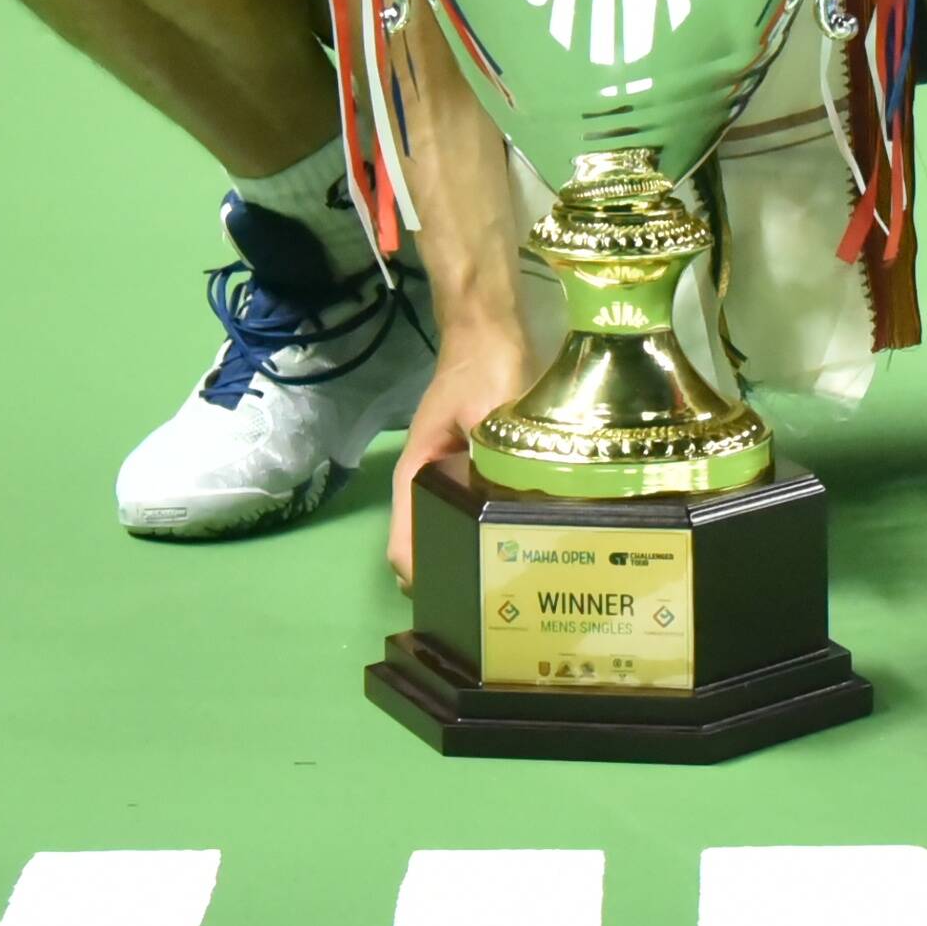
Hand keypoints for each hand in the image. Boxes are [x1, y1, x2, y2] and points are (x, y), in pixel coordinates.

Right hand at [387, 292, 533, 584]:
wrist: (488, 325)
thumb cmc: (485, 364)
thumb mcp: (494, 409)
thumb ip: (500, 450)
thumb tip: (517, 502)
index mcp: (417, 470)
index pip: (403, 540)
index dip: (422, 575)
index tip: (456, 601)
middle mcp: (426, 477)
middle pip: (424, 540)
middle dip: (449, 571)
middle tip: (494, 600)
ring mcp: (447, 471)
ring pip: (447, 526)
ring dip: (468, 551)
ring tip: (509, 579)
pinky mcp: (470, 464)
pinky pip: (471, 507)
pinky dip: (485, 528)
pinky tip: (523, 538)